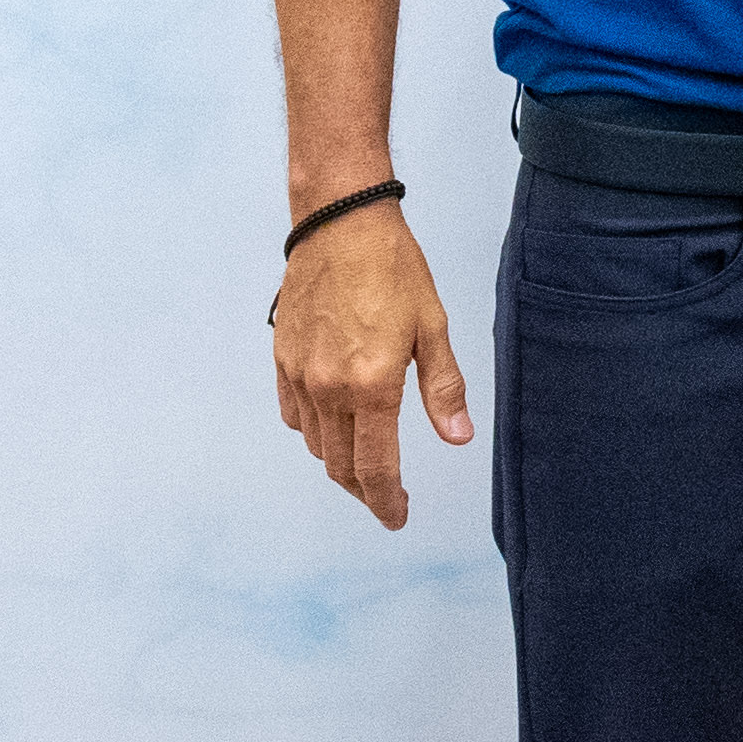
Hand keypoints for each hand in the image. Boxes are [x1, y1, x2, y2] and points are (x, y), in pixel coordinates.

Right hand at [270, 205, 470, 528]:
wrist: (339, 224)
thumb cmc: (393, 269)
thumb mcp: (433, 326)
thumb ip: (443, 388)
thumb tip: (459, 438)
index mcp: (372, 384)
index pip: (376, 467)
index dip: (387, 501)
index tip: (398, 517)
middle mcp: (329, 388)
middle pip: (341, 466)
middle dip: (365, 490)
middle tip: (388, 498)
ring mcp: (300, 376)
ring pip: (316, 445)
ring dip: (339, 464)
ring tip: (366, 465)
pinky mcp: (283, 360)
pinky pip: (294, 415)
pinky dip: (314, 432)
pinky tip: (334, 426)